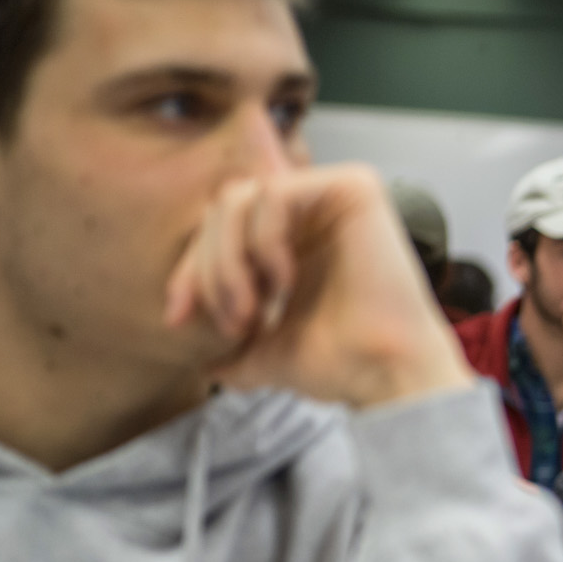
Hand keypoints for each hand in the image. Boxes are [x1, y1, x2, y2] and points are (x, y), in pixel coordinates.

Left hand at [164, 164, 472, 409]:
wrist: (385, 374)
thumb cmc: (340, 363)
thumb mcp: (264, 350)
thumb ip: (232, 346)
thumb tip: (203, 364)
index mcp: (298, 237)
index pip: (218, 228)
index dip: (188, 271)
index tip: (178, 318)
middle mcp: (317, 208)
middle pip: (220, 209)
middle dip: (207, 271)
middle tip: (232, 323)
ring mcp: (335, 194)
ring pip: (236, 199)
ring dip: (228, 261)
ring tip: (251, 311)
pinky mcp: (354, 187)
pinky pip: (273, 194)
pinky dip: (264, 242)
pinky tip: (286, 281)